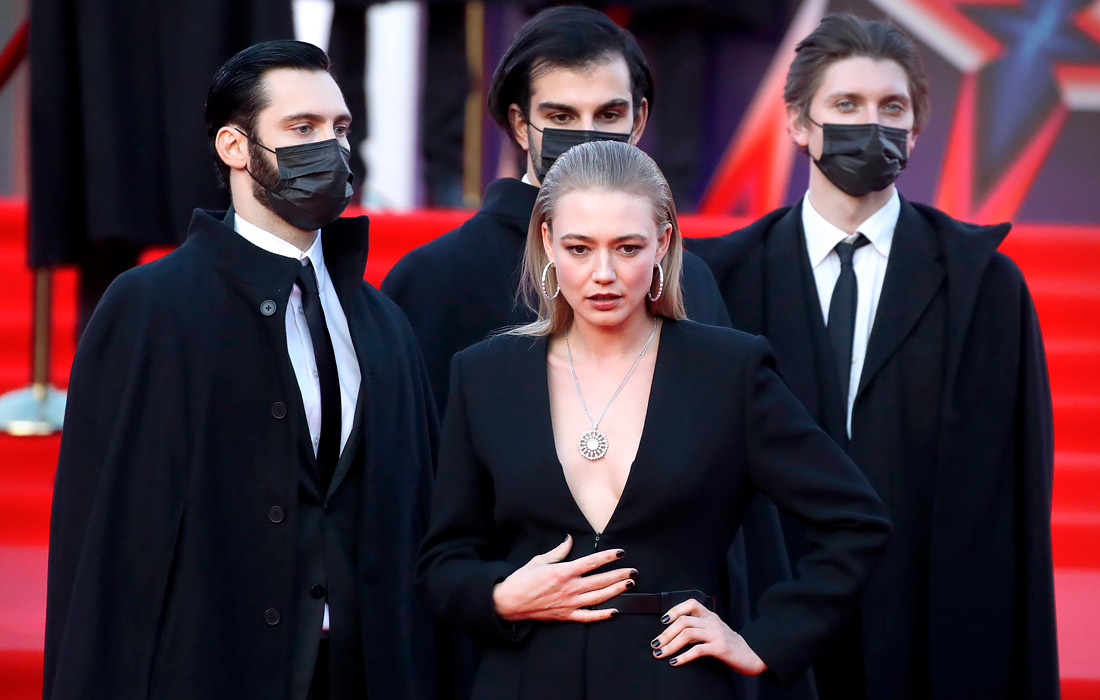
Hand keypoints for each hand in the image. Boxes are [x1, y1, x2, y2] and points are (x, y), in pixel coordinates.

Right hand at [492, 534, 636, 622]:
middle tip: (633, 571)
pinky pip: (588, 616)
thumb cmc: (522, 579)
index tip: (620, 553)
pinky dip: (602, 615)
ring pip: (598, 597)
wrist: (509, 601)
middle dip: (619, 575)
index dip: (608, 557)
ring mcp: (569, 603)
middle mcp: (569, 588)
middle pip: (600, 580)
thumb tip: (570, 539)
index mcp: (563, 571)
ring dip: (615, 591)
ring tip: (628, 585)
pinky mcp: (565, 615)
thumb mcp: (540, 560)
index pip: (591, 562)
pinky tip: (614, 611)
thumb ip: (559, 551)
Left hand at [650, 598, 766, 674]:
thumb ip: (699, 627)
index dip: (674, 610)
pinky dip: (683, 656)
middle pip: (683, 621)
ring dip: (670, 645)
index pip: (690, 603)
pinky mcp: (720, 648)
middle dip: (665, 633)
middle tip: (655, 644)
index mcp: (710, 615)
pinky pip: (698, 650)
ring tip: (660, 653)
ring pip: (687, 634)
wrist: (752, 655)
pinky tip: (675, 662)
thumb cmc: (730, 644)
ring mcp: (717, 634)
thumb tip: (673, 633)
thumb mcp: (715, 630)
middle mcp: (712, 621)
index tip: (662, 622)